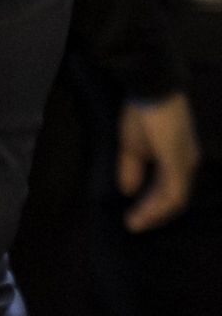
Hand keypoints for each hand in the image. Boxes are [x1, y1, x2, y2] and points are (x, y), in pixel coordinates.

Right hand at [117, 92, 200, 231]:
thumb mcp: (132, 144)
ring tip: (135, 223)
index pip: (169, 190)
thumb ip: (131, 168)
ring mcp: (184, 164)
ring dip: (154, 214)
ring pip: (174, 200)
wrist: (151, 90)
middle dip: (153, 215)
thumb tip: (128, 190)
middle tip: (134, 226)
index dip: (151, 205)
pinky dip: (158, 206)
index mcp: (177, 158)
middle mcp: (187, 164)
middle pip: (175, 199)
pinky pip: (173, 193)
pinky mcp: (178, 163)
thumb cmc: (142, 112)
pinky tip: (143, 212)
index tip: (133, 217)